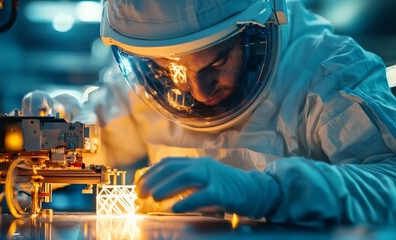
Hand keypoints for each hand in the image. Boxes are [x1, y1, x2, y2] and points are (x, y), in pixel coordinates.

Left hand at [137, 157, 281, 217]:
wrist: (255, 190)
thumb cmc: (226, 187)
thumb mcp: (204, 180)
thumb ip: (186, 182)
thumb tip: (160, 188)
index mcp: (197, 162)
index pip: (169, 163)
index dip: (152, 172)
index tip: (140, 182)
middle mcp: (203, 166)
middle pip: (174, 168)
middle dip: (154, 179)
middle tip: (141, 192)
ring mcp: (214, 177)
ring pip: (186, 178)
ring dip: (167, 187)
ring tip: (153, 197)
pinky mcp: (223, 192)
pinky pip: (202, 195)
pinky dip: (187, 201)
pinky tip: (176, 208)